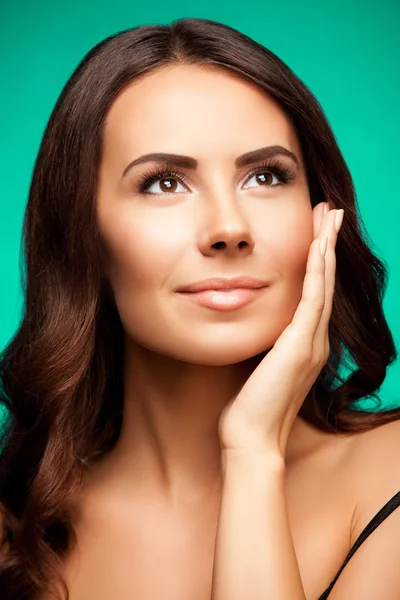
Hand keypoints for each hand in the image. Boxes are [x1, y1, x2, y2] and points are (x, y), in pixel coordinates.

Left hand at [218, 202, 343, 457]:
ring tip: (329, 216)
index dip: (317, 260)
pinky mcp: (300, 346)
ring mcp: (311, 343)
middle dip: (326, 243)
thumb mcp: (256, 365)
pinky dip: (317, 270)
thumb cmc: (249, 407)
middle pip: (325, 281)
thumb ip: (261, 343)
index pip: (314, 292)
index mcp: (304, 344)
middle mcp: (314, 340)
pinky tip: (318, 245)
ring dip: (325, 247)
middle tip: (329, 212)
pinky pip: (313, 298)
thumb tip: (248, 321)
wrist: (252, 439)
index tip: (316, 231)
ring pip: (323, 283)